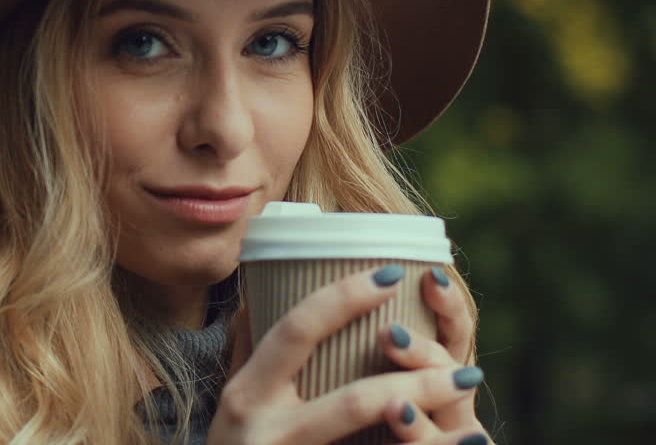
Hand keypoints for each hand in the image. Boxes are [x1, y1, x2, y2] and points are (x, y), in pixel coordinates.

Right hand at [207, 266, 489, 443]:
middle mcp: (264, 428)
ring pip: (368, 439)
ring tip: (473, 419)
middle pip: (352, 400)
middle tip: (469, 369)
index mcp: (247, 392)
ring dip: (432, 430)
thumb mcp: (230, 401)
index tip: (395, 274)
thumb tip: (263, 288)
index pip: (298, 331)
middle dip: (418, 380)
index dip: (345, 297)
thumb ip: (249, 349)